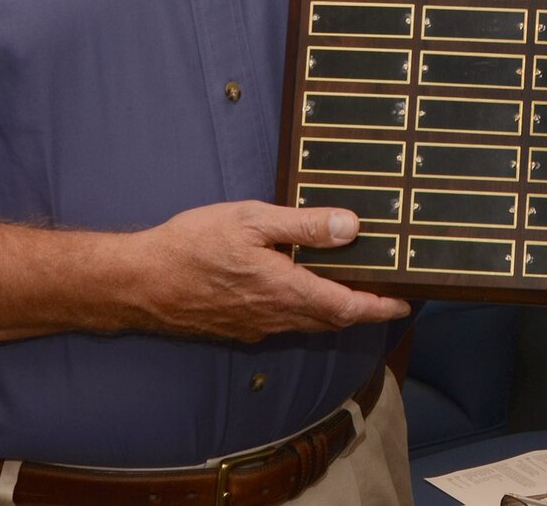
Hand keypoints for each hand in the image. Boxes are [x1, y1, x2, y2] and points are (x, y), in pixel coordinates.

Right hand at [130, 200, 409, 340]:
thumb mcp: (252, 220)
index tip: (407, 301)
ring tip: (354, 290)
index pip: (347, 306)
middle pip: (333, 319)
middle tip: (389, 294)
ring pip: (309, 323)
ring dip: (335, 311)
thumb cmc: (192, 245)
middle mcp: (275, 315)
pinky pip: (284, 323)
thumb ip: (304, 225)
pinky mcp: (238, 327)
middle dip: (364, 309)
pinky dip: (305, 310)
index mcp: (285, 288)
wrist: (139, 282)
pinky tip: (301, 289)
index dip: (381, 306)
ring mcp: (256, 325)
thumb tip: (351, 227)